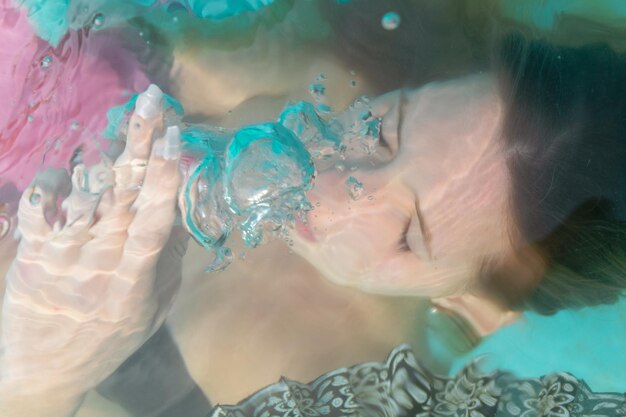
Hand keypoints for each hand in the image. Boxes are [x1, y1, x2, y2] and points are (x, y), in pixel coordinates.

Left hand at [0, 85, 183, 415]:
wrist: (43, 370)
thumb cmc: (107, 340)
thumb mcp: (151, 313)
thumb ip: (167, 266)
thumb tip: (180, 216)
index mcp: (134, 281)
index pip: (153, 222)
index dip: (164, 179)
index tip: (175, 139)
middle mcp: (99, 262)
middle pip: (123, 193)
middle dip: (140, 142)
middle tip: (152, 99)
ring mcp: (62, 255)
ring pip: (83, 192)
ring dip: (100, 157)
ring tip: (116, 132)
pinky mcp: (31, 252)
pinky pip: (37, 205)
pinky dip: (49, 182)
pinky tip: (63, 171)